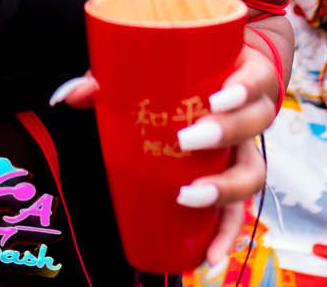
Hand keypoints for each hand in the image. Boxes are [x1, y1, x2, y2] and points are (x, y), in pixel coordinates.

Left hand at [49, 46, 282, 277]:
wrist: (212, 85)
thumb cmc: (184, 74)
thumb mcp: (152, 68)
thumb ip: (109, 78)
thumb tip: (68, 95)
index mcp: (240, 75)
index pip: (257, 77)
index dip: (244, 88)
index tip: (215, 98)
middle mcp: (251, 113)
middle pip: (256, 124)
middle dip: (226, 133)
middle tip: (188, 139)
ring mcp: (244, 149)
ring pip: (252, 172)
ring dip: (225, 189)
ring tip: (190, 197)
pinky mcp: (231, 180)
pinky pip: (238, 211)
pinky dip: (225, 236)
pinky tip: (210, 257)